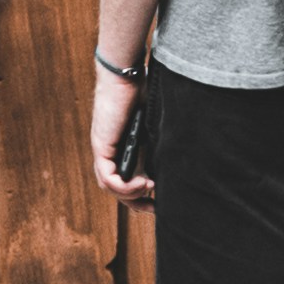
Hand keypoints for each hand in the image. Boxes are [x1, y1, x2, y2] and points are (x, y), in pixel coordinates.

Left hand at [92, 59, 152, 204]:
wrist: (126, 74)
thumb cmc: (142, 89)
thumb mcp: (155, 122)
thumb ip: (161, 138)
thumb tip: (183, 152)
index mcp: (121, 146)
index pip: (123, 179)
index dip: (138, 194)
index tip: (157, 202)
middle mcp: (109, 150)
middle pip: (115, 188)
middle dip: (135, 203)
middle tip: (154, 209)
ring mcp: (103, 149)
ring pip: (110, 187)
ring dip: (131, 195)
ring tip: (151, 189)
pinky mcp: (101, 147)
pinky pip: (108, 179)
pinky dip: (125, 187)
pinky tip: (143, 184)